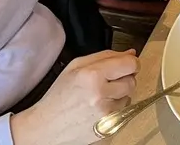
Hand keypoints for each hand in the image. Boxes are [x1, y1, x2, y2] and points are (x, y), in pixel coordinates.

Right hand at [10, 50, 140, 144]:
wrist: (47, 126)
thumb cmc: (59, 96)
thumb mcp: (75, 66)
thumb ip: (105, 56)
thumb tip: (130, 53)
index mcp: (92, 75)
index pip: (130, 64)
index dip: (131, 62)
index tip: (127, 63)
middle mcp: (101, 94)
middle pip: (132, 80)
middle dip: (123, 78)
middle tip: (107, 81)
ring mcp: (106, 113)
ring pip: (129, 96)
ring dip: (119, 93)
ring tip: (100, 95)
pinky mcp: (110, 126)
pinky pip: (124, 110)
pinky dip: (116, 107)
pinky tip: (100, 107)